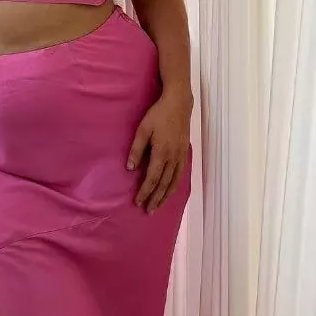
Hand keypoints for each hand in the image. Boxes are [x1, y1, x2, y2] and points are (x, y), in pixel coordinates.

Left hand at [127, 86, 191, 212]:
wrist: (178, 104)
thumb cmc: (158, 114)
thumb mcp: (143, 129)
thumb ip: (136, 149)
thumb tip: (130, 168)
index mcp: (161, 153)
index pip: (152, 178)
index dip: (145, 192)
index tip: (138, 202)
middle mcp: (173, 158)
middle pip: (164, 184)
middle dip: (155, 199)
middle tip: (148, 211)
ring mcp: (181, 156)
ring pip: (173, 181)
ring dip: (166, 195)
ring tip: (158, 205)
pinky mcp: (185, 152)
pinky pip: (180, 174)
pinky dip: (175, 185)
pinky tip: (171, 189)